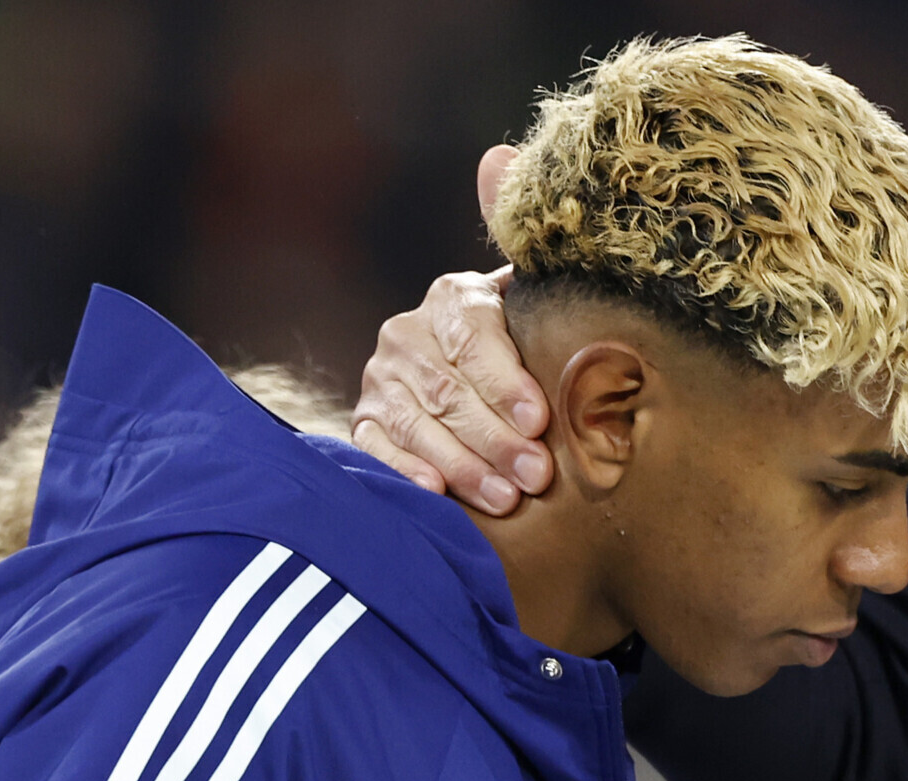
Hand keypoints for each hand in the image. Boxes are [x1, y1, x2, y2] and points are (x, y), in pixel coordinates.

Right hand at [351, 145, 550, 515]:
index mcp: (453, 298)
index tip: (541, 418)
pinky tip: (436, 495)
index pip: (473, 336)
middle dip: (496, 437)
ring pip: (419, 425)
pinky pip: (378, 448)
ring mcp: (382, 381)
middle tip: (537, 474)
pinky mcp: (366, 421)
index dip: (504, 379)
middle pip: (450, 391)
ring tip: (508, 497)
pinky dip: (405, 472)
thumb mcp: (534, 296)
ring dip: (464, 464)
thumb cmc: (524, 339)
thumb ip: (522, 238)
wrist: (480, 379)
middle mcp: (408, 335)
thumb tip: (499, 156)